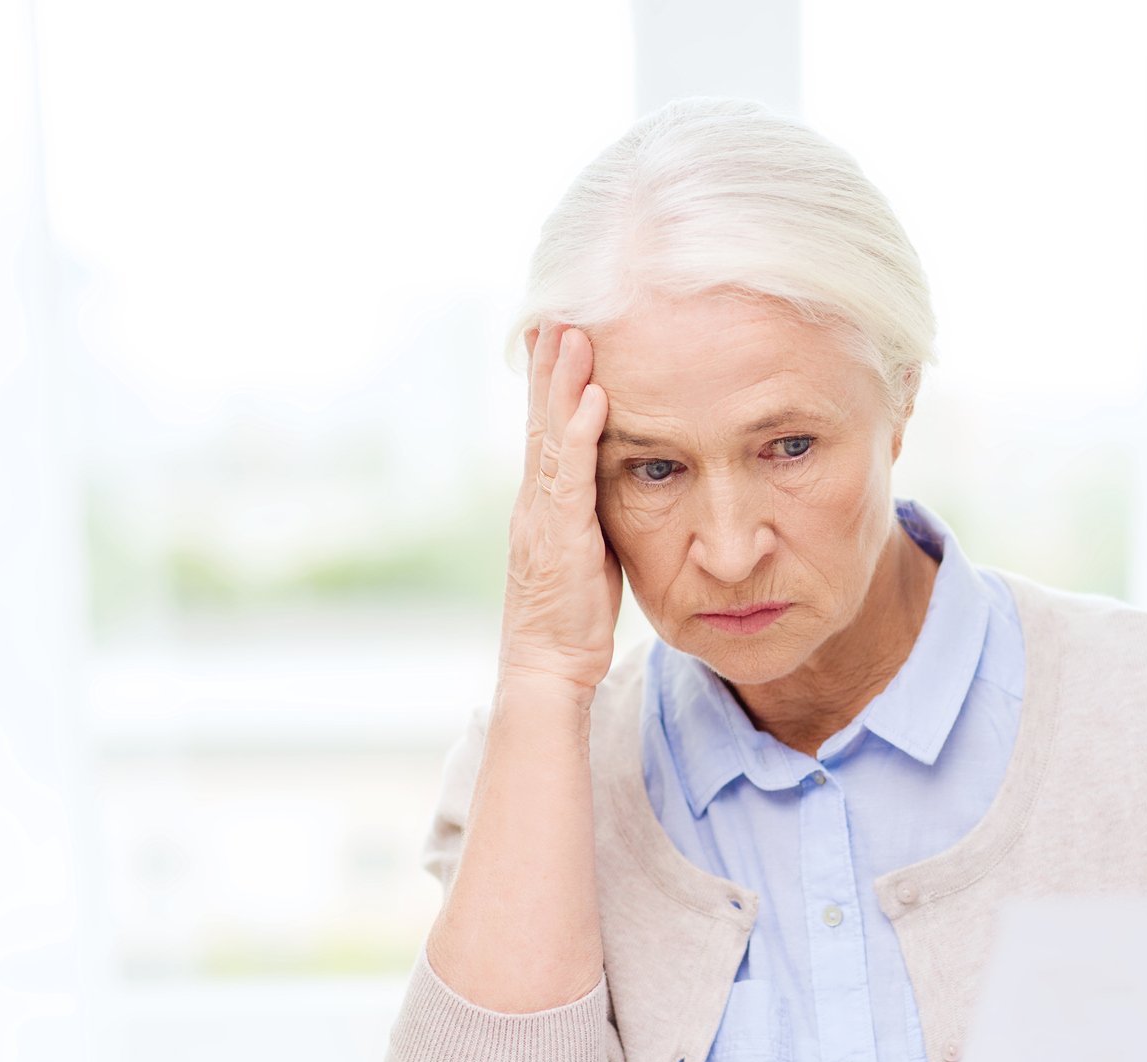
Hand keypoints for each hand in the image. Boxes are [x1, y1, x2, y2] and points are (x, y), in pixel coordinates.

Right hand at [498, 321, 623, 698]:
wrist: (549, 667)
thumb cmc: (572, 614)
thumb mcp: (585, 549)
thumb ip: (589, 510)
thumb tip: (611, 477)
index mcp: (541, 501)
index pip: (543, 428)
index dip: (547, 380)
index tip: (556, 332)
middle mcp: (534, 499)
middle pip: (540, 418)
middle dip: (548, 363)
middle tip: (559, 310)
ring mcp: (543, 516)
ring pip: (551, 435)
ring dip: (563, 381)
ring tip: (574, 333)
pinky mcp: (561, 538)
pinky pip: (572, 477)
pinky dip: (582, 434)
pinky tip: (595, 398)